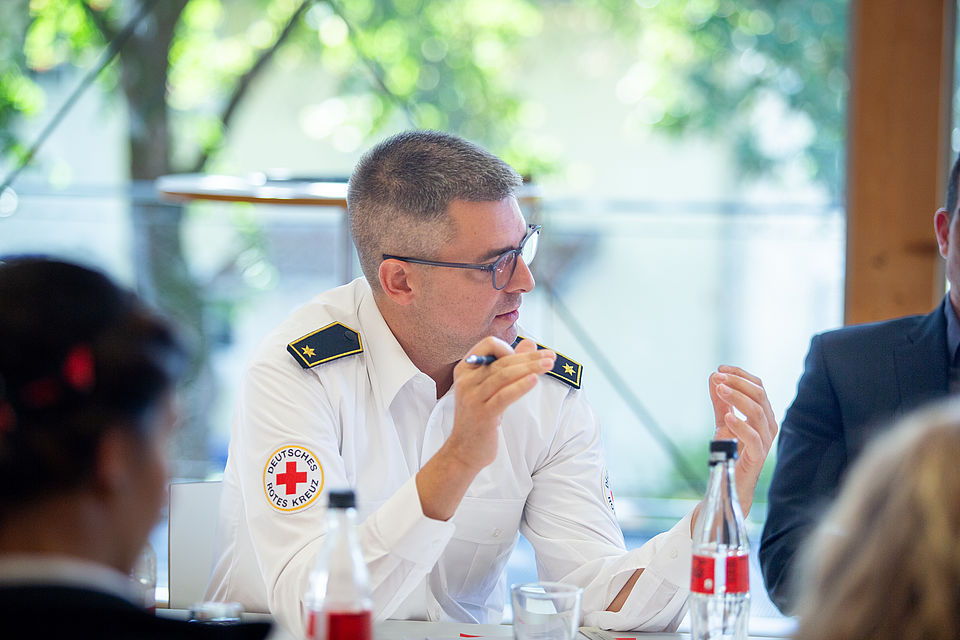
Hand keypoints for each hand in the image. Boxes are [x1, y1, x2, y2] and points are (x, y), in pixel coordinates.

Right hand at [442, 337, 555, 472]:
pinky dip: (520, 386)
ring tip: (549, 365)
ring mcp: (473, 397)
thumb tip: (530, 344)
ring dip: (530, 368)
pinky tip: (534, 380)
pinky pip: (504, 395)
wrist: (463, 450)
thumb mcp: (490, 389)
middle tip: (550, 356)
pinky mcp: (483, 414)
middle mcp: (466, 380)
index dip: (509, 347)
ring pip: (504, 375)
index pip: (488, 345)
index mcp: (465, 370)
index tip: (526, 356)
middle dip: (529, 357)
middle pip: (502, 360)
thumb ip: (508, 365)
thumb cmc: (479, 417)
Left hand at [708, 365, 777, 515]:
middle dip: (737, 383)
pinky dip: (741, 426)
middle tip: (718, 378)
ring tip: (720, 391)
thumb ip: (720, 401)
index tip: (720, 368)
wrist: (730, 480)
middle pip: (759, 395)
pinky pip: (754, 438)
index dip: (740, 375)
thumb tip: (714, 376)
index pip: (758, 386)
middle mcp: (768, 424)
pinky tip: (728, 418)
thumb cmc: (731, 451)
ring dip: (737, 398)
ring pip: (758, 412)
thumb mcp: (723, 421)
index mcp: (763, 413)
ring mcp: (766, 440)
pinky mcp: (758, 456)